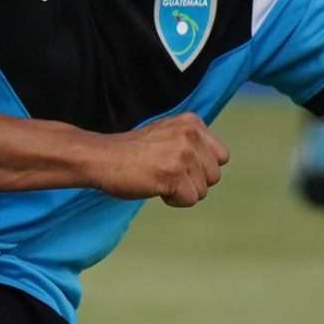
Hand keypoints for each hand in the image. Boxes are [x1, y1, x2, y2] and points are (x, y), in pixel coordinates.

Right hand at [94, 113, 227, 207]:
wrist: (102, 158)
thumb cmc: (132, 152)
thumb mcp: (168, 134)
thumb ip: (192, 142)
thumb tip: (217, 162)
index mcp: (192, 122)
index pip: (222, 156)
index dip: (202, 168)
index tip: (178, 165)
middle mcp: (191, 135)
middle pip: (215, 176)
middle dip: (194, 182)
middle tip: (167, 174)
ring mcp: (183, 154)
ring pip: (203, 191)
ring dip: (182, 192)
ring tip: (159, 179)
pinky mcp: (173, 174)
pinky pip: (189, 200)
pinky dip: (173, 201)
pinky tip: (155, 187)